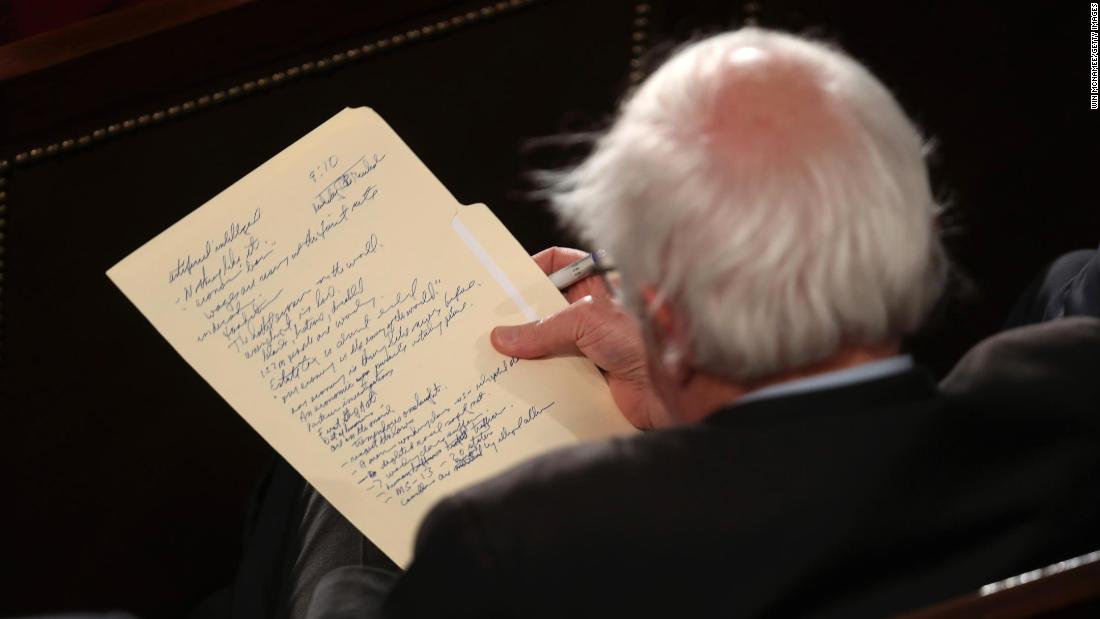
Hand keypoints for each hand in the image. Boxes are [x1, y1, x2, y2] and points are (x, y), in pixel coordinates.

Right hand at [490, 247, 670, 429]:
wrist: (671, 388)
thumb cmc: (641, 339)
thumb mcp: (586, 320)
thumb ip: (542, 328)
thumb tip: (503, 338)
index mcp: (596, 285)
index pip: (560, 263)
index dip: (534, 268)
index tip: (506, 283)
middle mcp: (593, 312)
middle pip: (549, 307)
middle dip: (521, 315)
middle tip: (492, 324)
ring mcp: (592, 344)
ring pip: (550, 343)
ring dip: (527, 351)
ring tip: (496, 356)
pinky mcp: (590, 375)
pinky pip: (557, 373)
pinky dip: (539, 378)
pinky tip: (518, 383)